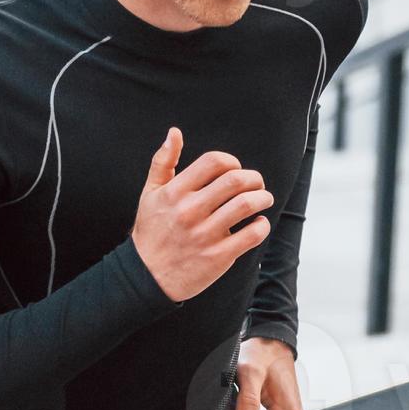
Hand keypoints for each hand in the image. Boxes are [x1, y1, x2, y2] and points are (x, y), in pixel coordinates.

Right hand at [132, 128, 271, 302]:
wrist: (146, 277)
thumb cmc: (151, 231)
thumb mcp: (150, 194)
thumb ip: (162, 161)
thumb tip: (174, 132)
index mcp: (175, 193)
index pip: (214, 162)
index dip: (232, 162)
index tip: (235, 170)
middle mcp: (190, 211)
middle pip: (235, 181)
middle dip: (254, 179)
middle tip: (256, 184)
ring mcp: (205, 235)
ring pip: (247, 205)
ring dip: (262, 198)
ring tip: (263, 199)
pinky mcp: (218, 256)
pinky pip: (251, 235)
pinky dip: (261, 226)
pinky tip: (258, 224)